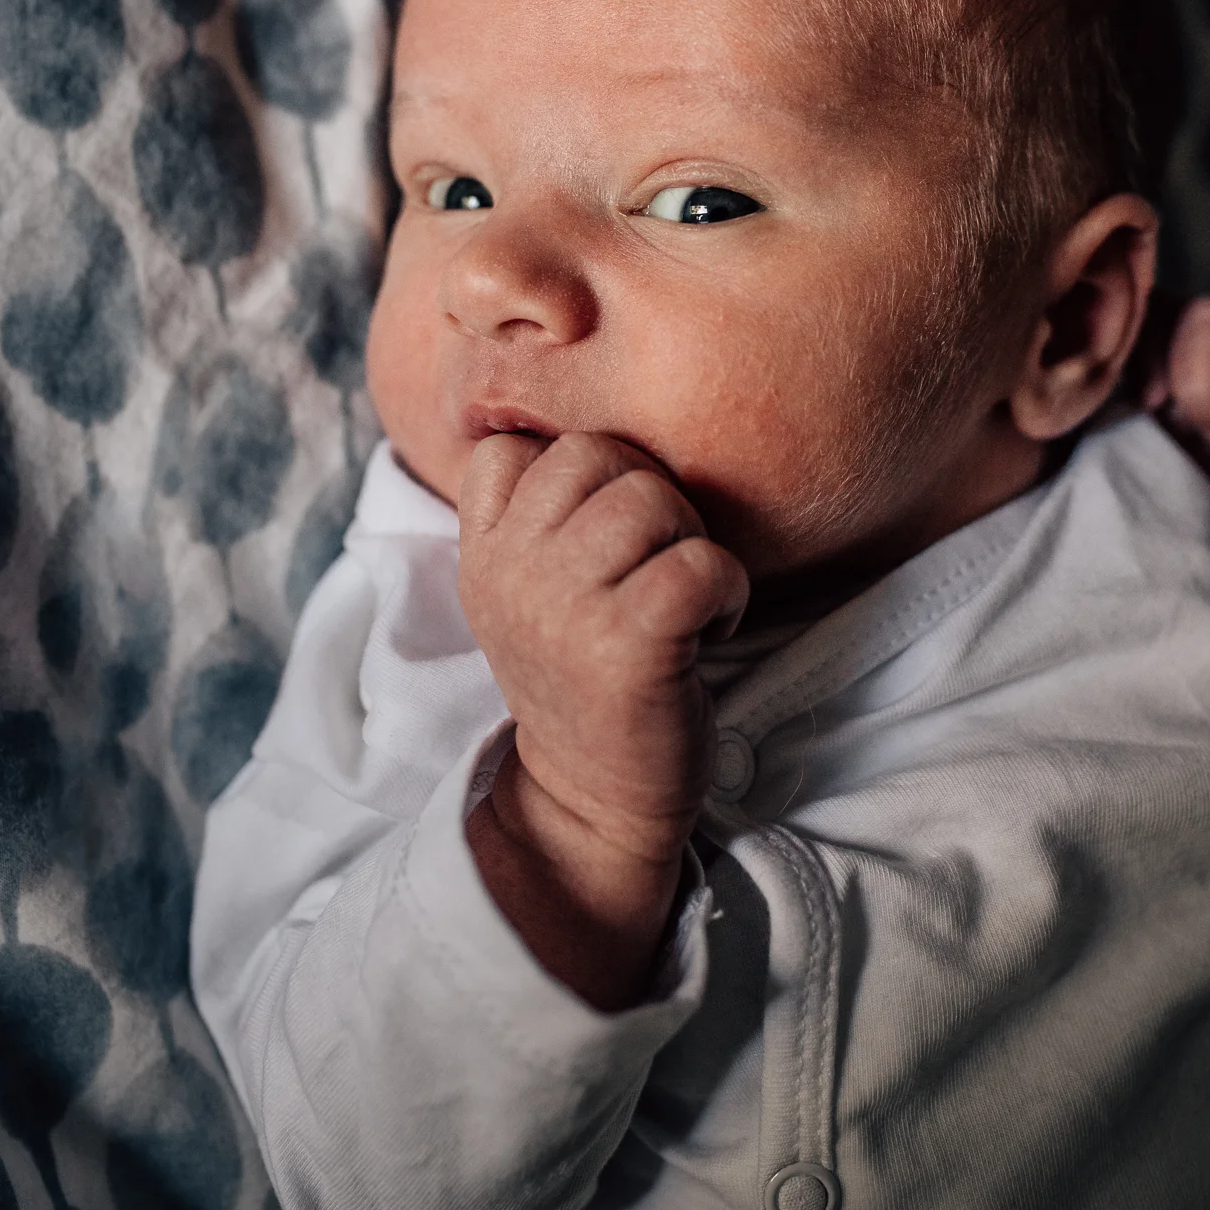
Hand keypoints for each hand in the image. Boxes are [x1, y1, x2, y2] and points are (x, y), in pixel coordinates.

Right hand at [458, 431, 748, 1007]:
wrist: (590, 802)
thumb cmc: (583, 675)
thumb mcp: (529, 589)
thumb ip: (537, 512)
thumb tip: (567, 408)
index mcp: (482, 552)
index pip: (511, 446)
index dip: (575, 467)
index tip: (599, 531)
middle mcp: (511, 571)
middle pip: (596, 453)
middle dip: (649, 493)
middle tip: (658, 561)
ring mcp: (564, 608)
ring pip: (650, 497)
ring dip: (690, 538)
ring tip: (684, 594)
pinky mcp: (628, 646)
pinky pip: (699, 561)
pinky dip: (727, 588)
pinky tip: (713, 625)